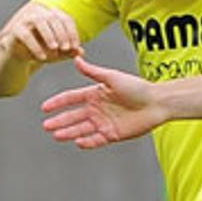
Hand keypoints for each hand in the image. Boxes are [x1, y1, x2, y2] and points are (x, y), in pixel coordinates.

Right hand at [3, 2, 81, 63]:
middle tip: (66, 48)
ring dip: (49, 35)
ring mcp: (25, 20)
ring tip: (55, 50)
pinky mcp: (15, 30)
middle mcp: (39, 13)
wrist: (18, 57)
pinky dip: (35, 46)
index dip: (72, 32)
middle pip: (53, 18)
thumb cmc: (40, 51)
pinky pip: (25, 35)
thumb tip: (81, 51)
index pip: (66, 19)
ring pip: (38, 20)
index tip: (76, 47)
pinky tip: (42, 57)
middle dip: (62, 34)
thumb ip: (68, 51)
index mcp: (52, 15)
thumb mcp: (57, 53)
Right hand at [40, 57, 166, 148]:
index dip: (58, 103)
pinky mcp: (112, 134)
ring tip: (57, 135)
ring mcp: (103, 122)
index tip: (44, 108)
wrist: (156, 103)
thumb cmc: (137, 87)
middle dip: (59, 121)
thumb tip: (76, 59)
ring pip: (82, 129)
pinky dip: (87, 141)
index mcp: (95, 94)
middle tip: (46, 126)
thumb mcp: (112, 77)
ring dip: (69, 132)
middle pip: (73, 116)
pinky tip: (78, 142)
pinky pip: (96, 139)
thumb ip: (92, 71)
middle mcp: (97, 109)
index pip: (71, 99)